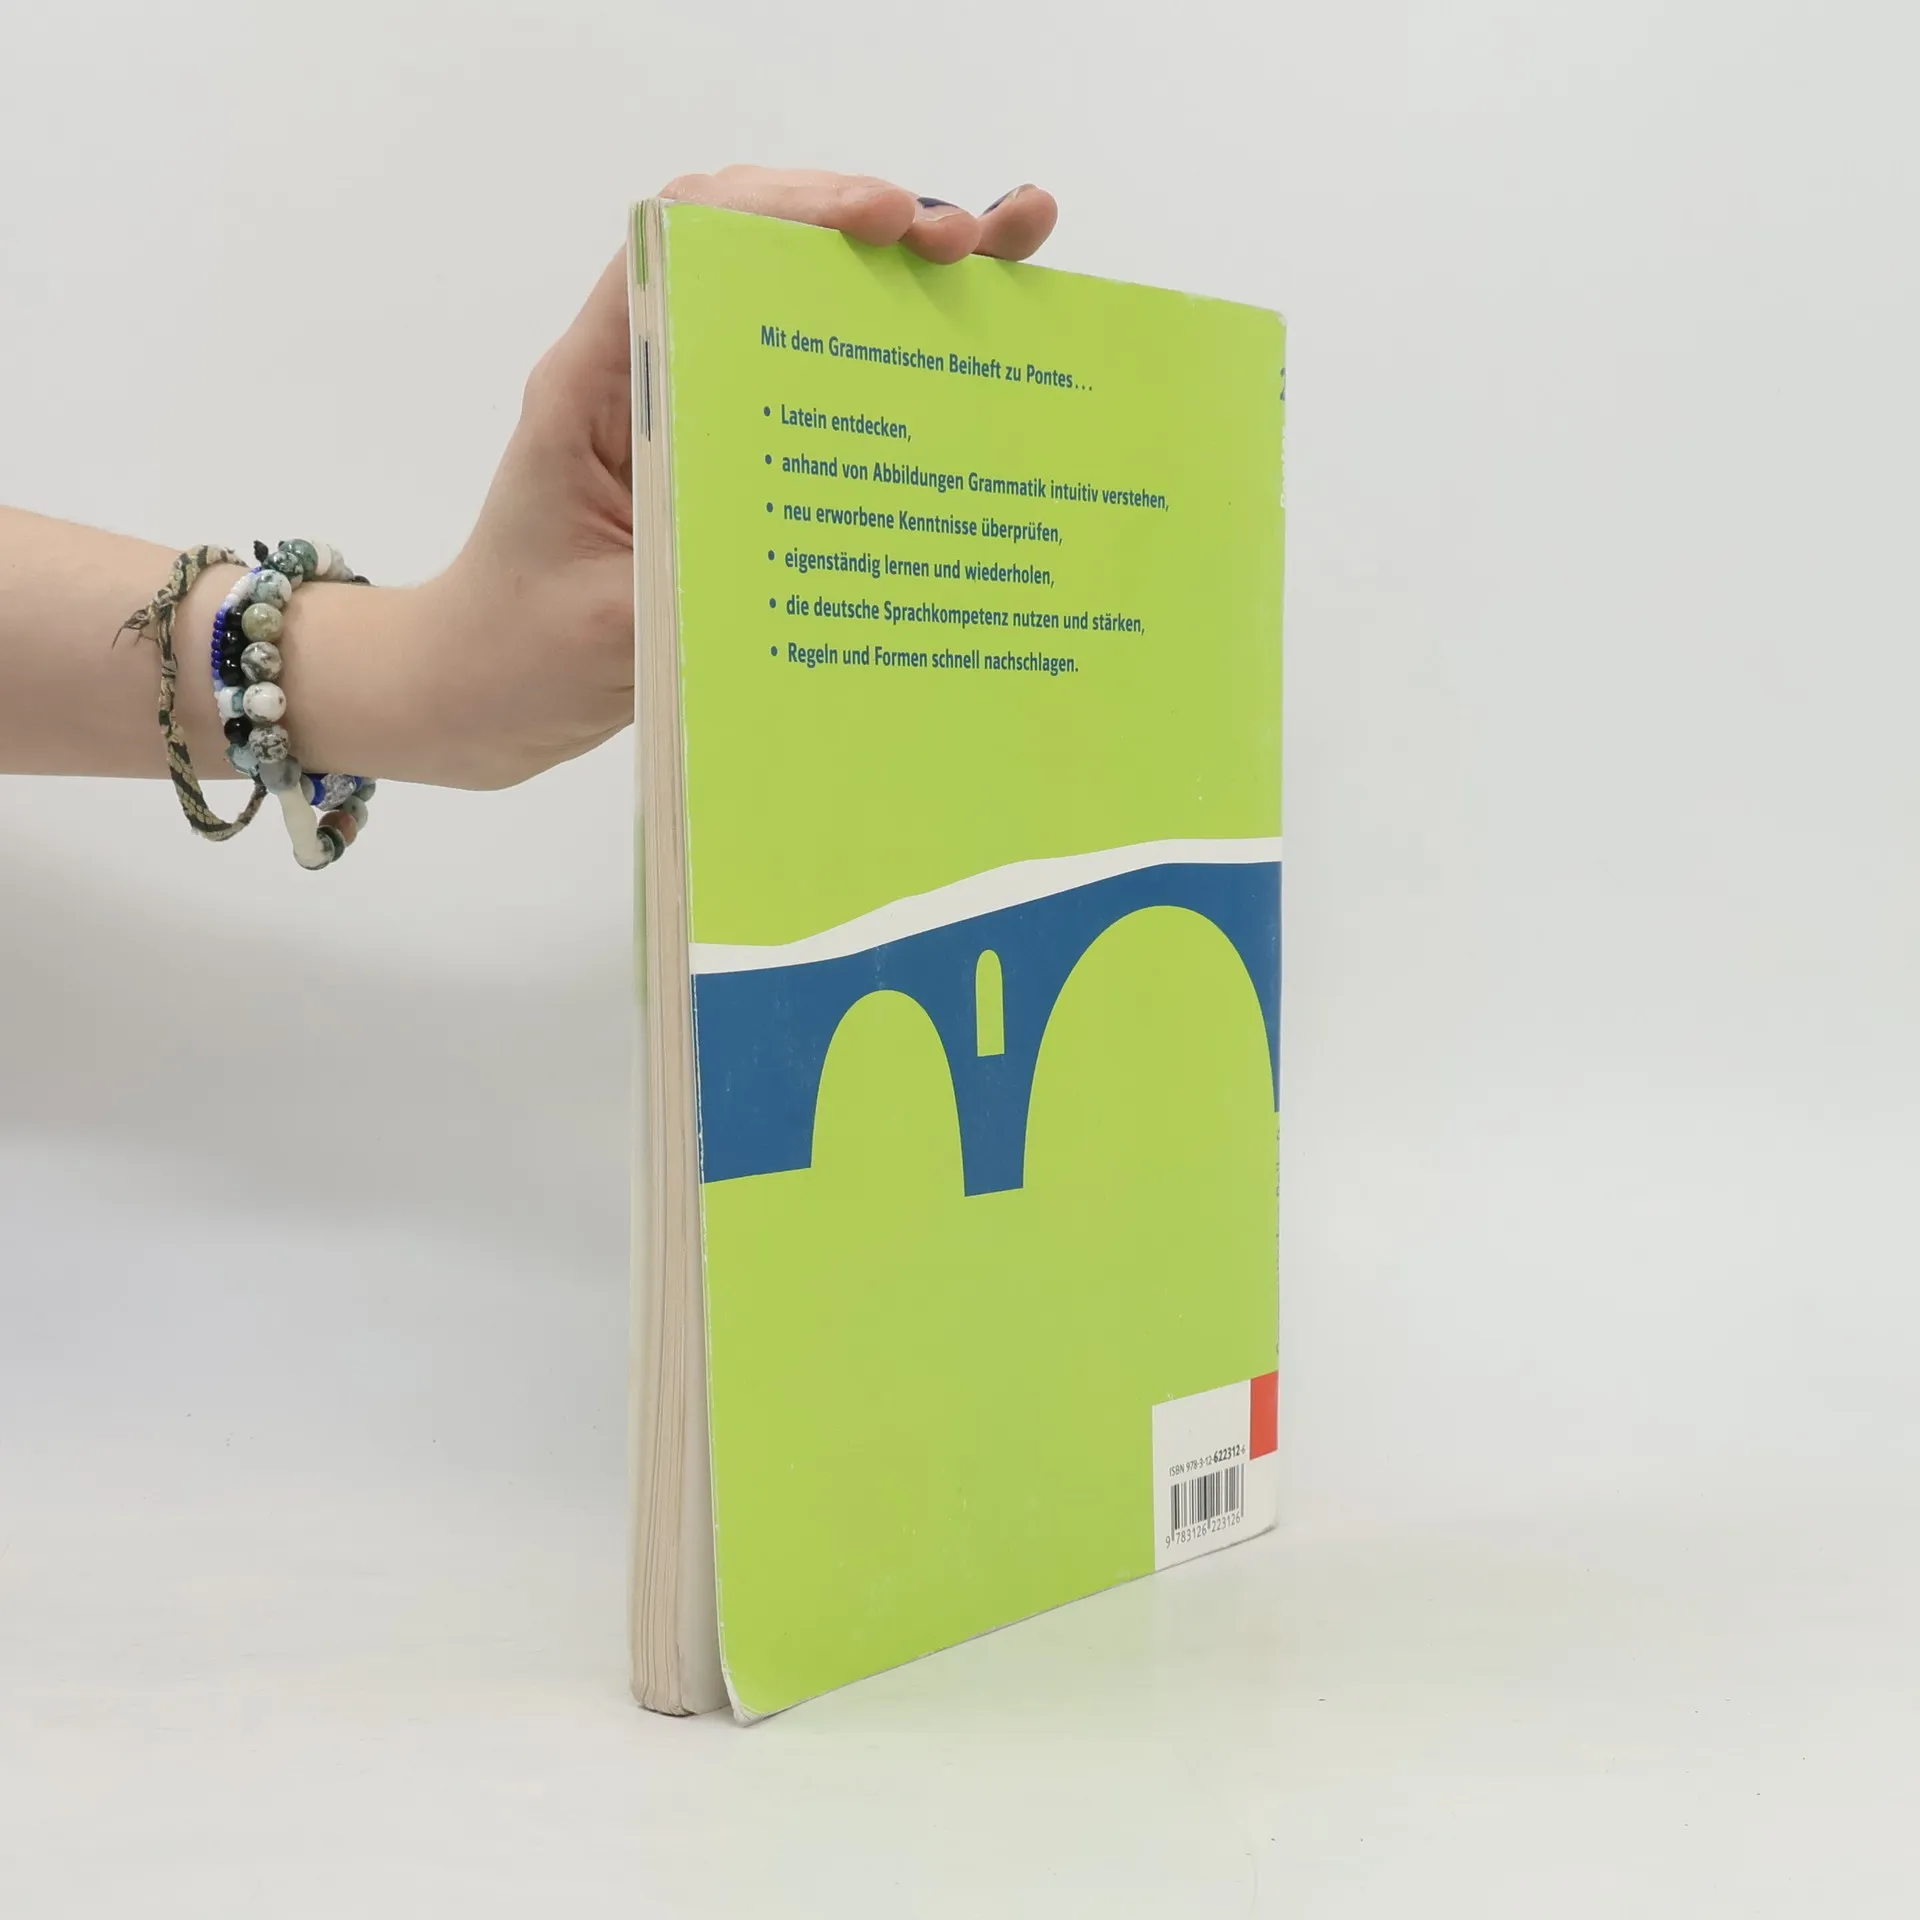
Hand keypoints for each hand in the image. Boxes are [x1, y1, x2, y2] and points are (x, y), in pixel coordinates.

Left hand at [404, 170, 1058, 788]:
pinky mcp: (719, 459)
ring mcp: (685, 410)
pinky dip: (885, 356)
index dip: (788, 209)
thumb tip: (814, 556)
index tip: (883, 225)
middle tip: (975, 240)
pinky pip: (806, 384)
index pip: (685, 240)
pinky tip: (965, 361)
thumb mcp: (606, 628)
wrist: (474, 695)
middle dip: (872, 226)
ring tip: (1003, 265)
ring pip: (793, 304)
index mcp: (593, 384)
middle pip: (758, 246)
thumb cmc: (516, 655)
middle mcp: (642, 372)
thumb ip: (691, 583)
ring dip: (894, 279)